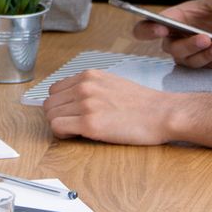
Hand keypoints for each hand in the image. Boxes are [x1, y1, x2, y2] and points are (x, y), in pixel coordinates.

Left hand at [41, 70, 173, 144]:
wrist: (161, 113)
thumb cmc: (141, 103)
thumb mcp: (111, 83)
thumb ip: (90, 88)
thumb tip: (71, 99)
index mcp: (89, 76)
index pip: (55, 90)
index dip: (60, 104)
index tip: (70, 113)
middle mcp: (84, 87)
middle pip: (50, 103)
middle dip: (58, 116)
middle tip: (73, 125)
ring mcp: (86, 104)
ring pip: (51, 115)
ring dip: (60, 125)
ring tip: (78, 130)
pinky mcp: (90, 124)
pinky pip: (58, 127)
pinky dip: (63, 134)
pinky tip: (78, 135)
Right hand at [131, 0, 211, 68]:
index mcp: (169, 21)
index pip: (145, 29)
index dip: (148, 31)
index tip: (161, 29)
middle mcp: (175, 42)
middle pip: (173, 51)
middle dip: (189, 46)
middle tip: (204, 38)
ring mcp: (190, 57)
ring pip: (193, 63)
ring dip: (207, 56)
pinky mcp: (207, 67)